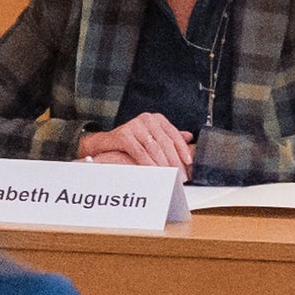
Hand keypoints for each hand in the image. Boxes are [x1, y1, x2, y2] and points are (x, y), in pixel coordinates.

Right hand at [79, 116, 194, 169]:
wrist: (105, 144)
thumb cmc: (130, 141)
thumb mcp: (151, 136)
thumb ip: (168, 136)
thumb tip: (189, 137)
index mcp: (156, 119)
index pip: (174, 135)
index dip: (183, 150)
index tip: (189, 163)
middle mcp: (147, 119)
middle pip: (166, 143)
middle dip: (175, 161)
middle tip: (180, 175)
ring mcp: (134, 125)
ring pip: (154, 149)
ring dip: (163, 165)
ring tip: (169, 176)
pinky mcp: (124, 135)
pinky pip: (140, 153)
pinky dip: (149, 164)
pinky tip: (154, 173)